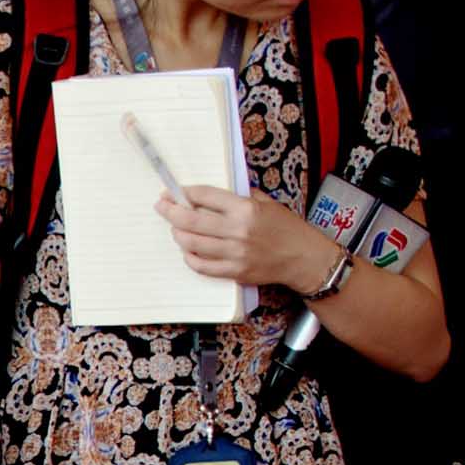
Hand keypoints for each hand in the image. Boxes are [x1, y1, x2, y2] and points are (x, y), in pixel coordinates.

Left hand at [156, 182, 329, 290]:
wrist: (304, 258)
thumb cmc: (287, 228)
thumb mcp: (266, 202)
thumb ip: (239, 197)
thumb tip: (209, 196)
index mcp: (245, 209)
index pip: (204, 196)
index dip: (185, 193)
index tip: (174, 192)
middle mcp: (238, 231)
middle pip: (191, 221)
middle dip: (170, 212)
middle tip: (161, 206)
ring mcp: (235, 254)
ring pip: (192, 244)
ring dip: (178, 234)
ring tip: (176, 228)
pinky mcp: (235, 272)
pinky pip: (202, 266)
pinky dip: (190, 257)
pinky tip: (188, 250)